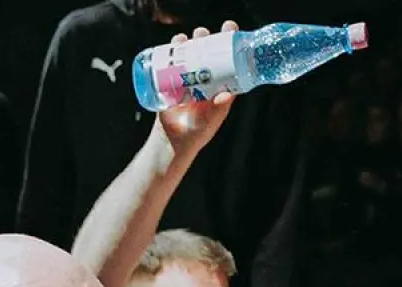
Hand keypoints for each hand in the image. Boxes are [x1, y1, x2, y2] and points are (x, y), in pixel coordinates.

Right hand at [156, 22, 237, 158]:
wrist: (173, 142)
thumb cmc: (197, 133)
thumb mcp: (212, 119)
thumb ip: (220, 107)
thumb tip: (228, 94)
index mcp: (219, 85)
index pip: (226, 60)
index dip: (229, 44)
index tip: (230, 29)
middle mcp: (204, 79)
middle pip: (207, 53)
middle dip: (206, 39)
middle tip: (204, 34)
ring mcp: (187, 80)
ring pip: (189, 55)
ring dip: (188, 41)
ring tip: (186, 37)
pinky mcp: (171, 83)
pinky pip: (171, 63)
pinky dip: (171, 51)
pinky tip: (173, 44)